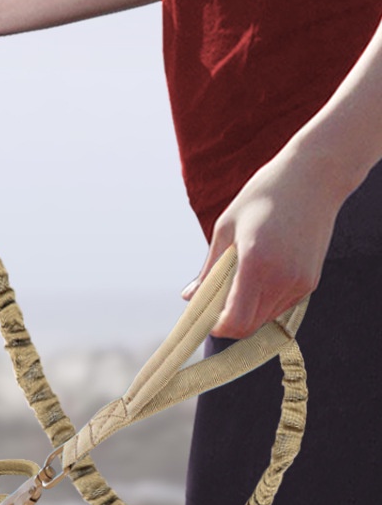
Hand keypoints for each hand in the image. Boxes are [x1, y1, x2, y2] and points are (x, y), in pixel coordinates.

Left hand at [182, 142, 343, 337]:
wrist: (315, 176)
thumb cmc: (264, 195)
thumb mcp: (226, 228)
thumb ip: (208, 270)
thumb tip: (189, 298)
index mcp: (256, 263)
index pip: (235, 322)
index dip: (216, 326)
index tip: (204, 315)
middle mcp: (281, 279)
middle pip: (248, 327)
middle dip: (227, 320)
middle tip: (215, 299)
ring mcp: (299, 283)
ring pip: (263, 319)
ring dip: (245, 310)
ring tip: (238, 278)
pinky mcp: (310, 282)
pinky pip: (278, 307)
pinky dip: (262, 301)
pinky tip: (259, 273)